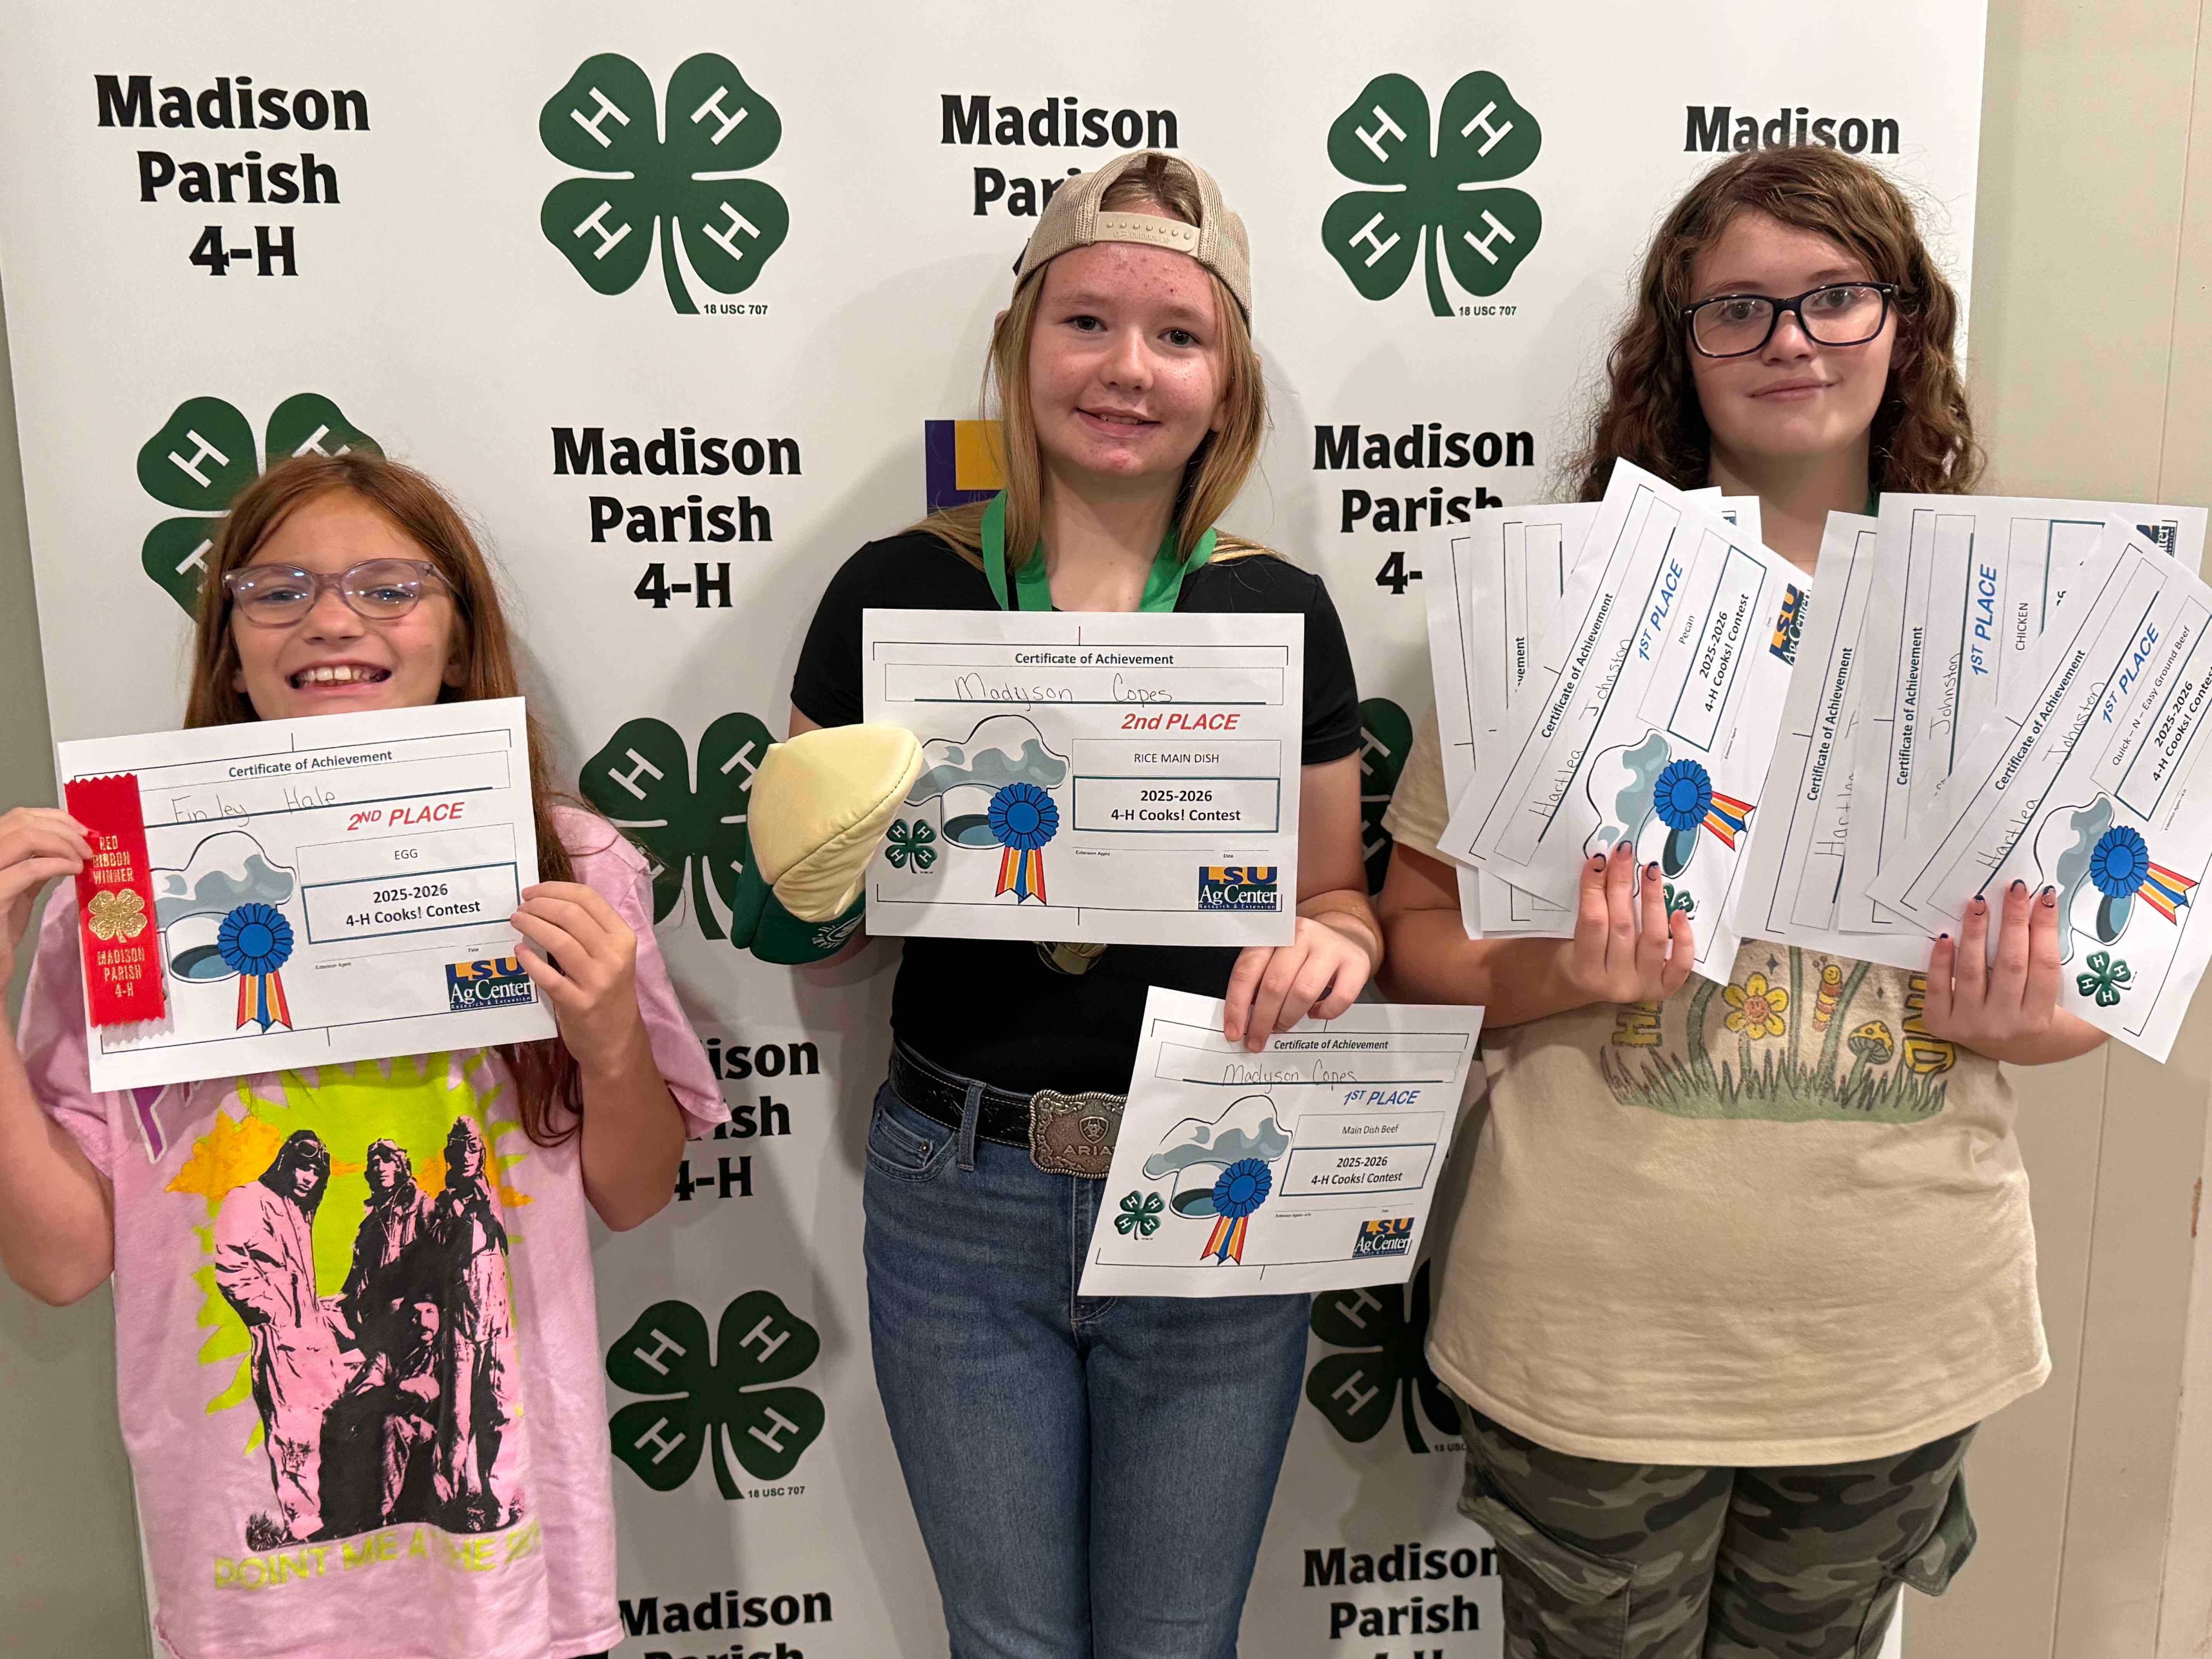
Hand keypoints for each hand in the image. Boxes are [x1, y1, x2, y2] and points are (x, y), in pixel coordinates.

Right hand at [0, 807, 90, 983]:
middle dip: (63, 828)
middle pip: (22, 820)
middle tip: (88, 847)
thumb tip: (62, 850)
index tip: (82, 831)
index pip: (17, 817)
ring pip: (25, 836)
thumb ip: (34, 870)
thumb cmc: (0, 931)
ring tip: (82, 860)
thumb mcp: (18, 893)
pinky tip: (74, 871)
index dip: (54, 818)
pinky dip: (57, 864)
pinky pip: (29, 869)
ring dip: (63, 843)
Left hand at [509, 881, 647, 1074]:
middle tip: (521, 908)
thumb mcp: (611, 956)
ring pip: (559, 940)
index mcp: (623, 937)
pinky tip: (519, 952)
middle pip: (571, 915)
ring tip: (516, 921)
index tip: (532, 891)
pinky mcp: (579, 1004)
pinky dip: (530, 960)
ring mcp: (598, 980)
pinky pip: (548, 976)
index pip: (588, 898)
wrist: (616, 1040)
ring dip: (531, 925)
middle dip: (539, 905)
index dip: (555, 889)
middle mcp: (614, 955)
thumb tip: (548, 902)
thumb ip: (590, 931)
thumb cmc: (608, 992)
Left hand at [1223, 915, 1374, 1051]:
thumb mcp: (1275, 957)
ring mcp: (1330, 946)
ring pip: (1303, 992)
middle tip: (1257, 1040)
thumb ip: (1257, 981)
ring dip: (1288, 1017)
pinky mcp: (1356, 962)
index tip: (1234, 1032)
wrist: (1344, 936)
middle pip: (1274, 984)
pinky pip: (1339, 998)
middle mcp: (1301, 934)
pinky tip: (1315, 1012)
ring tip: (1283, 1026)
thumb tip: (1241, 1022)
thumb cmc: (1301, 955)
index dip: (1238, 1005)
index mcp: (1274, 932)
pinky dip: (1325, 1013)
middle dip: (1262, 1020)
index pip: (1248, 970)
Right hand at [1555, 841, 1694, 1007]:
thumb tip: (1601, 864)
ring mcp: (1643, 986)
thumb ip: (1583, 908)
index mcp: (1585, 971)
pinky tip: (1679, 912)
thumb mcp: (1567, 936)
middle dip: (1622, 883)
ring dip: (1652, 899)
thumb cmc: (1574, 955)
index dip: (1594, 888)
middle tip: (1625, 852)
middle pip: (1623, 926)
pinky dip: (1683, 938)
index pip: (1592, 922)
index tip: (1599, 859)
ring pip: (1653, 938)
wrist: (1584, 987)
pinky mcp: (1663, 988)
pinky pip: (1680, 964)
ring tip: (1650, 870)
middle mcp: (1616, 983)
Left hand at [1920, 880, 2062, 1052]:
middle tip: (2014, 889)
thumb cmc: (2032, 1015)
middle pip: (2011, 964)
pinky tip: (1944, 936)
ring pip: (1973, 971)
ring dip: (1976, 933)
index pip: (2045, 966)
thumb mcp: (2061, 1004)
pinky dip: (1939, 961)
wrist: (2006, 1051)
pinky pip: (1938, 987)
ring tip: (1978, 903)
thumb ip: (2071, 971)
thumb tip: (2062, 915)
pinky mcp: (1942, 1023)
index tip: (2045, 897)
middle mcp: (2006, 1024)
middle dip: (2014, 922)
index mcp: (2039, 1018)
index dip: (2046, 929)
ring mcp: (1971, 1025)